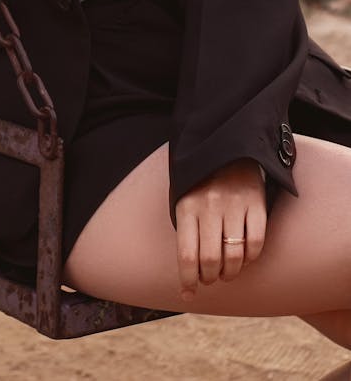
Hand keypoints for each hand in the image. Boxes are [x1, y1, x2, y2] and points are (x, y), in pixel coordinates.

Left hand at [174, 158, 266, 303]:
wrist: (228, 148)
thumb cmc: (201, 183)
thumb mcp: (184, 201)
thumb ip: (186, 234)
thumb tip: (188, 281)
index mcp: (187, 206)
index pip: (186, 255)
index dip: (188, 280)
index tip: (189, 292)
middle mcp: (210, 206)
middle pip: (211, 260)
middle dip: (210, 278)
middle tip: (210, 278)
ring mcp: (234, 204)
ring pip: (234, 256)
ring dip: (230, 272)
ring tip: (226, 271)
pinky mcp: (256, 204)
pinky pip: (256, 243)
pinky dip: (250, 258)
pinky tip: (244, 256)